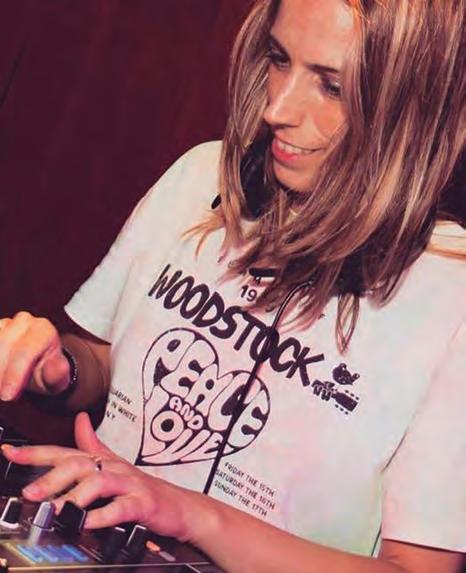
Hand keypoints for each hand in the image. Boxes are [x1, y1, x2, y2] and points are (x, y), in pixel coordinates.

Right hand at [0, 311, 69, 399]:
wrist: (37, 365)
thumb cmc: (47, 372)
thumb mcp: (56, 379)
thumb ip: (57, 374)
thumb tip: (58, 366)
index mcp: (44, 330)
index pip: (26, 351)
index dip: (15, 374)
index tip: (8, 395)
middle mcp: (25, 322)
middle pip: (5, 344)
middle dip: (0, 373)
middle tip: (2, 395)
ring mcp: (6, 323)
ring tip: (0, 386)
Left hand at [1, 413, 208, 541]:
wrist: (178, 505)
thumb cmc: (141, 486)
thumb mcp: (114, 463)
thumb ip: (93, 443)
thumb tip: (80, 419)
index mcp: (102, 461)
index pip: (65, 452)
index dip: (37, 453)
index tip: (10, 453)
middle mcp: (113, 468)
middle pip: (79, 464)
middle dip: (51, 477)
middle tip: (30, 493)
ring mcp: (129, 484)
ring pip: (98, 483)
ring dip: (74, 496)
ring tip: (55, 511)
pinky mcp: (143, 502)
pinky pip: (121, 507)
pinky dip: (103, 515)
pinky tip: (89, 523)